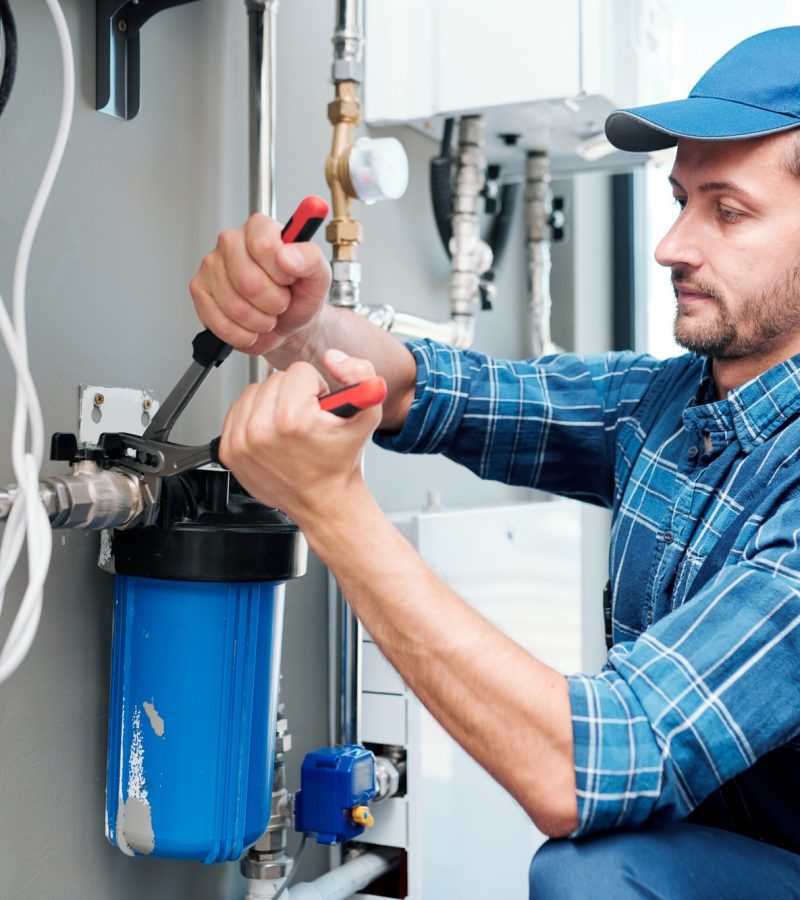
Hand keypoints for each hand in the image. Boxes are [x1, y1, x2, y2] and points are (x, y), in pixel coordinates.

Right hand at [189, 213, 331, 355]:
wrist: (289, 324)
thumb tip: (287, 255)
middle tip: (281, 302)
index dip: (281, 273)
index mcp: (259, 228)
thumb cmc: (300, 296)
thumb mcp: (318, 276)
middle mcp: (230, 241)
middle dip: (272, 302)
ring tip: (268, 315)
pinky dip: (243, 334)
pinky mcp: (199, 291)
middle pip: (247, 281)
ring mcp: (211, 266)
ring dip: (260, 321)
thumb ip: (310, 258)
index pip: (263, 246)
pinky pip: (220, 323)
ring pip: (234, 306)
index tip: (289, 278)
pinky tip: (252, 326)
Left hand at [218, 350, 381, 523]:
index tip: (319, 409)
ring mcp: (242, 442)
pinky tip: (272, 433)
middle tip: (307, 419)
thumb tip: (333, 358)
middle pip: (275, 379)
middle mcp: (261, 430)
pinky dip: (255, 417)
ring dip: (273, 403)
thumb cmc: (340, 462)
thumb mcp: (368, 414)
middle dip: (294, 394)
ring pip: (254, 391)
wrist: (324, 501)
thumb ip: (361, 374)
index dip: (316, 387)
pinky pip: (237, 411)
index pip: (299, 371)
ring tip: (289, 426)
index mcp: (292, 419)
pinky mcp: (229, 450)